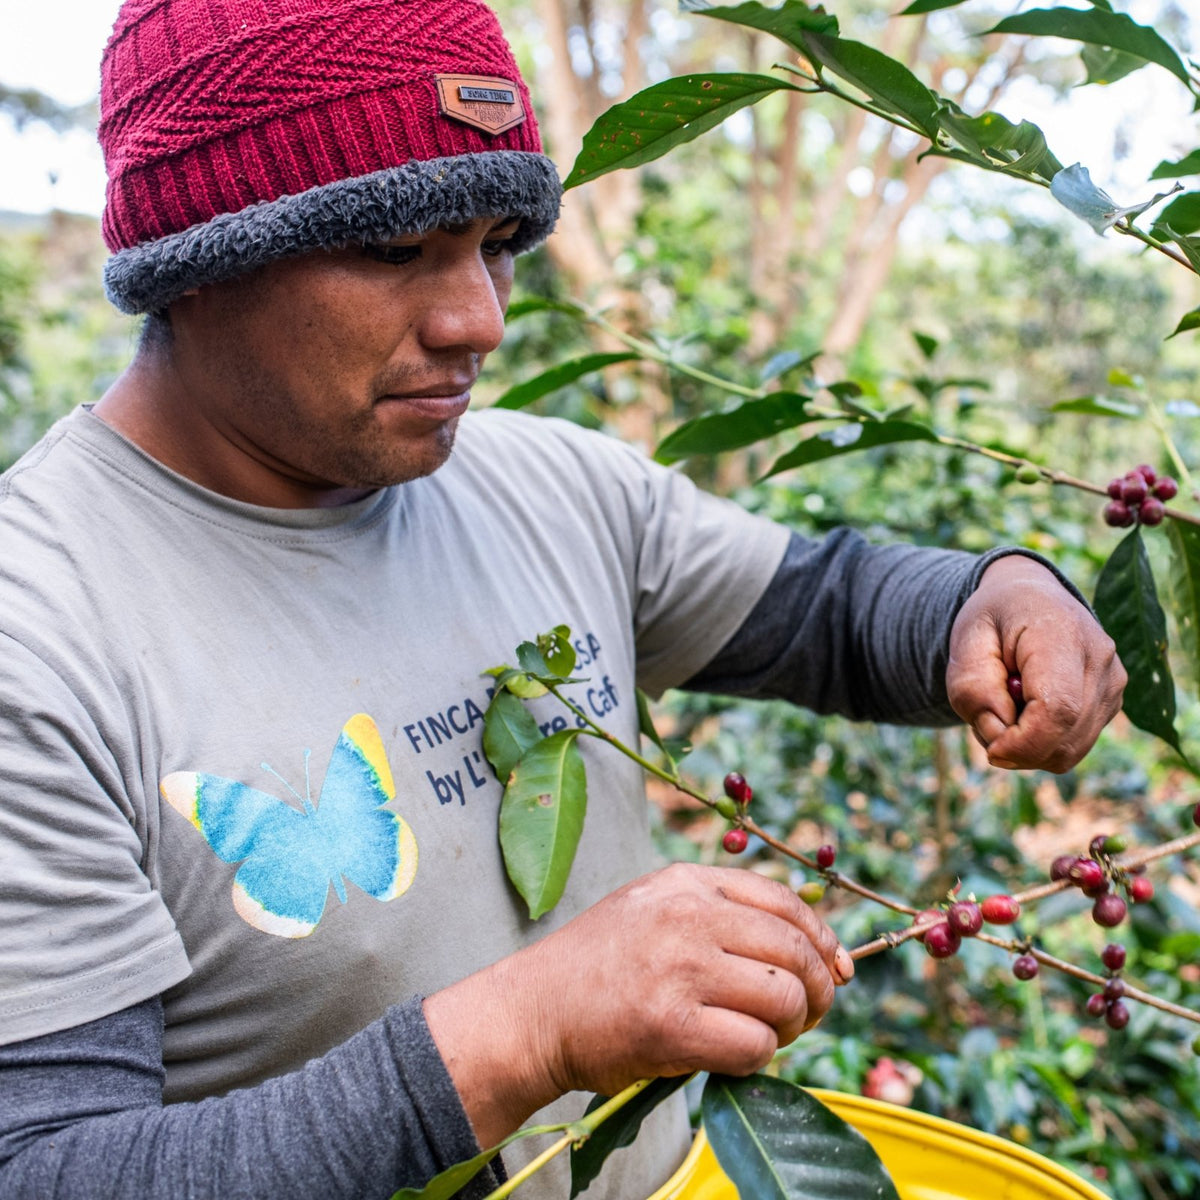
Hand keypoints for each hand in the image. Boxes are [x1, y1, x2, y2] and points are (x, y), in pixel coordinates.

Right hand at [424, 863, 851, 1145]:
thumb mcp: (654, 907)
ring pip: (784, 998)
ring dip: (788, 1028)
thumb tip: (812, 944)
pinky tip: (730, 1056)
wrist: (533, 1010)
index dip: (823, 939)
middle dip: (817, 991)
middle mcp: (688, 915)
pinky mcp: (671, 1026)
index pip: (786, 900)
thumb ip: (719, 910)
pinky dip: (757, 1059)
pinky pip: (754, 1045)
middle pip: (796, 950)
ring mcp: (680, 969)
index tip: (836, 970)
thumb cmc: (599, 965)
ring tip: (762, 1035)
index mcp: (686, 881)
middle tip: (804, 1015)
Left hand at [946, 554, 1125, 771]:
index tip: (990, 749)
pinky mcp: (1111, 702)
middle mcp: (1099, 659)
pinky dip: (1042, 743)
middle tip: (986, 718)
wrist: (1029, 596)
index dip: (1023, 743)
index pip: (1057, 709)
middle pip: (1065, 738)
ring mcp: (1113, 682)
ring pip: (1069, 750)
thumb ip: (973, 688)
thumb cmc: (993, 619)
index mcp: (1061, 632)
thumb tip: (1001, 735)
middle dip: (1017, 748)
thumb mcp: (965, 642)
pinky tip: (1026, 710)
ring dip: (1027, 747)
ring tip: (1004, 706)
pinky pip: (1072, 746)